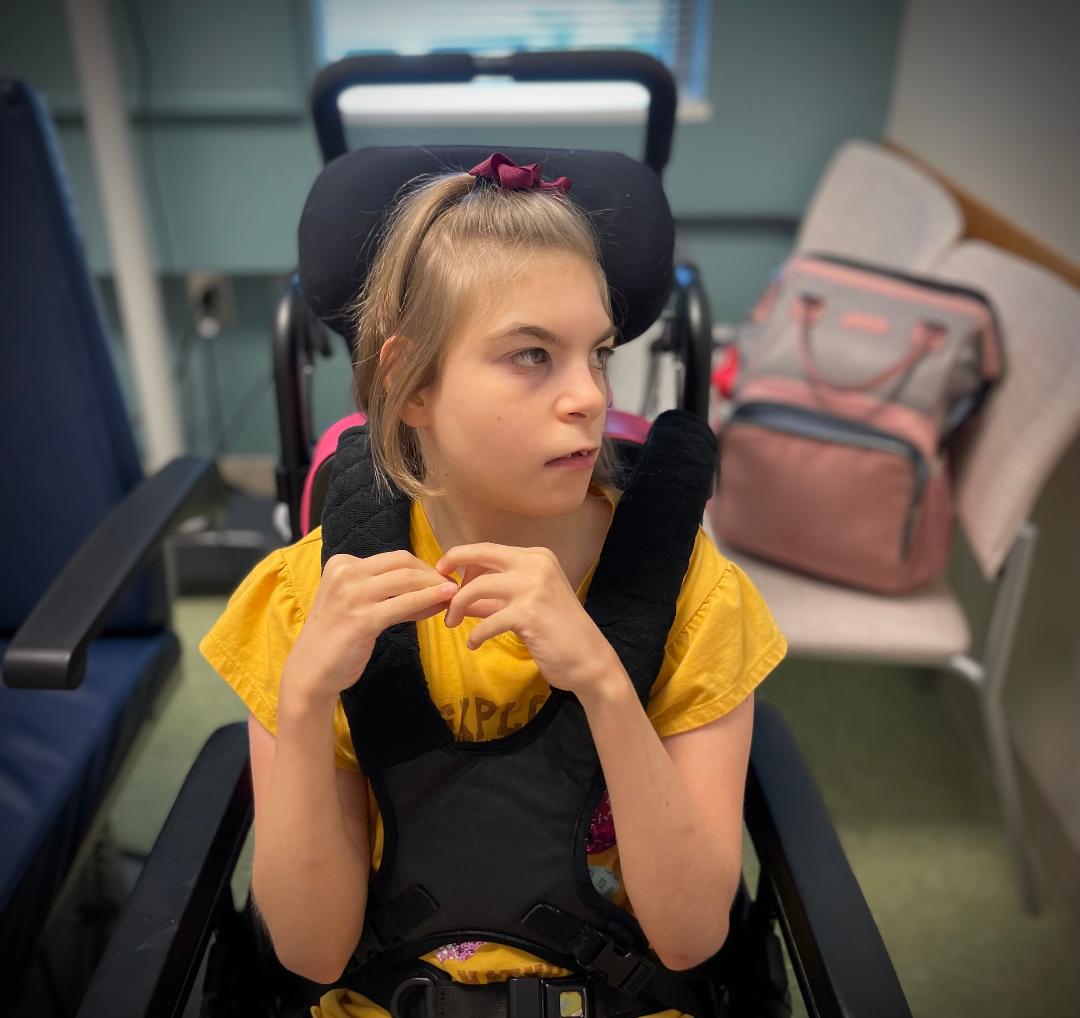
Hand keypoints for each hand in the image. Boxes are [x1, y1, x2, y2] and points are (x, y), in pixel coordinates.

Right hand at [282, 551, 457, 704]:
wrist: (310, 671)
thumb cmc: (337, 638)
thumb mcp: (356, 604)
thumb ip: (387, 592)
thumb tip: (431, 587)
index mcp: (342, 564)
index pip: (394, 558)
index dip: (423, 568)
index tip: (441, 581)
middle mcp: (345, 574)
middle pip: (402, 564)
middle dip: (432, 574)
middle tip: (452, 588)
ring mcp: (352, 595)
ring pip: (406, 580)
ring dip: (435, 586)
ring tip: (454, 596)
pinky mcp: (362, 619)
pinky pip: (404, 604)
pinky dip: (428, 599)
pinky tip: (445, 601)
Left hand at [436, 543, 623, 700]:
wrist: (589, 660)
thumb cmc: (558, 633)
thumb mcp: (527, 605)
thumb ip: (498, 597)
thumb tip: (463, 597)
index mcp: (538, 557)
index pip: (489, 549)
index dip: (463, 559)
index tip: (445, 575)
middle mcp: (536, 564)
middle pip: (481, 554)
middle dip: (452, 563)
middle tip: (437, 586)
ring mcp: (534, 587)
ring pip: (477, 587)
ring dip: (458, 607)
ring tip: (451, 623)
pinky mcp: (530, 613)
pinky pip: (487, 620)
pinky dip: (476, 634)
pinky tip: (474, 644)